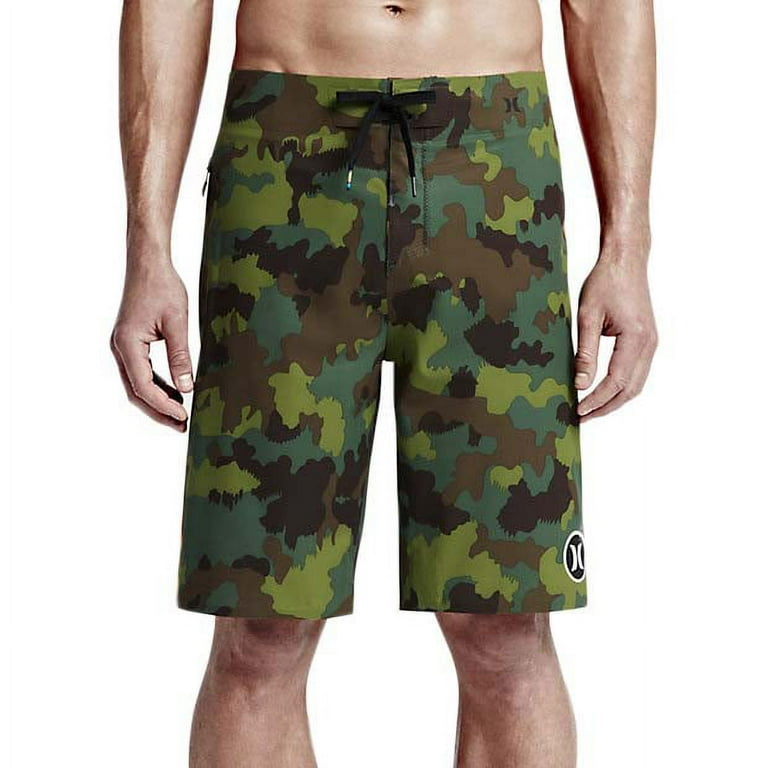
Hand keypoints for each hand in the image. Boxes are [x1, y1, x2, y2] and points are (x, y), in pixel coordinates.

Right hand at [110, 257, 192, 430]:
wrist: (148, 263)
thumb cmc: (162, 286)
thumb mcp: (177, 322)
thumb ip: (180, 356)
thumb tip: (186, 387)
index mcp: (127, 344)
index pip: (143, 386)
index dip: (163, 405)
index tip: (183, 417)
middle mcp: (119, 348)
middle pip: (136, 391)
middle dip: (158, 411)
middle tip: (182, 425)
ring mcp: (123, 346)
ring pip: (136, 384)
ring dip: (157, 400)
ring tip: (180, 414)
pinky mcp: (130, 343)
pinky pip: (140, 372)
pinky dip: (156, 386)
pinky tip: (174, 393)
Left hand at [574, 249, 657, 421]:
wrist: (626, 259)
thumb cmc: (605, 282)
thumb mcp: (587, 316)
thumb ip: (585, 353)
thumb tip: (581, 384)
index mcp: (636, 338)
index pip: (616, 381)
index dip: (597, 400)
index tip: (578, 410)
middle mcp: (649, 344)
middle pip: (630, 390)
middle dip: (606, 407)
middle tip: (582, 416)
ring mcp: (651, 343)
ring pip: (636, 384)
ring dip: (614, 399)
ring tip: (590, 408)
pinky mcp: (647, 340)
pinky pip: (637, 372)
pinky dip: (621, 387)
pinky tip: (602, 391)